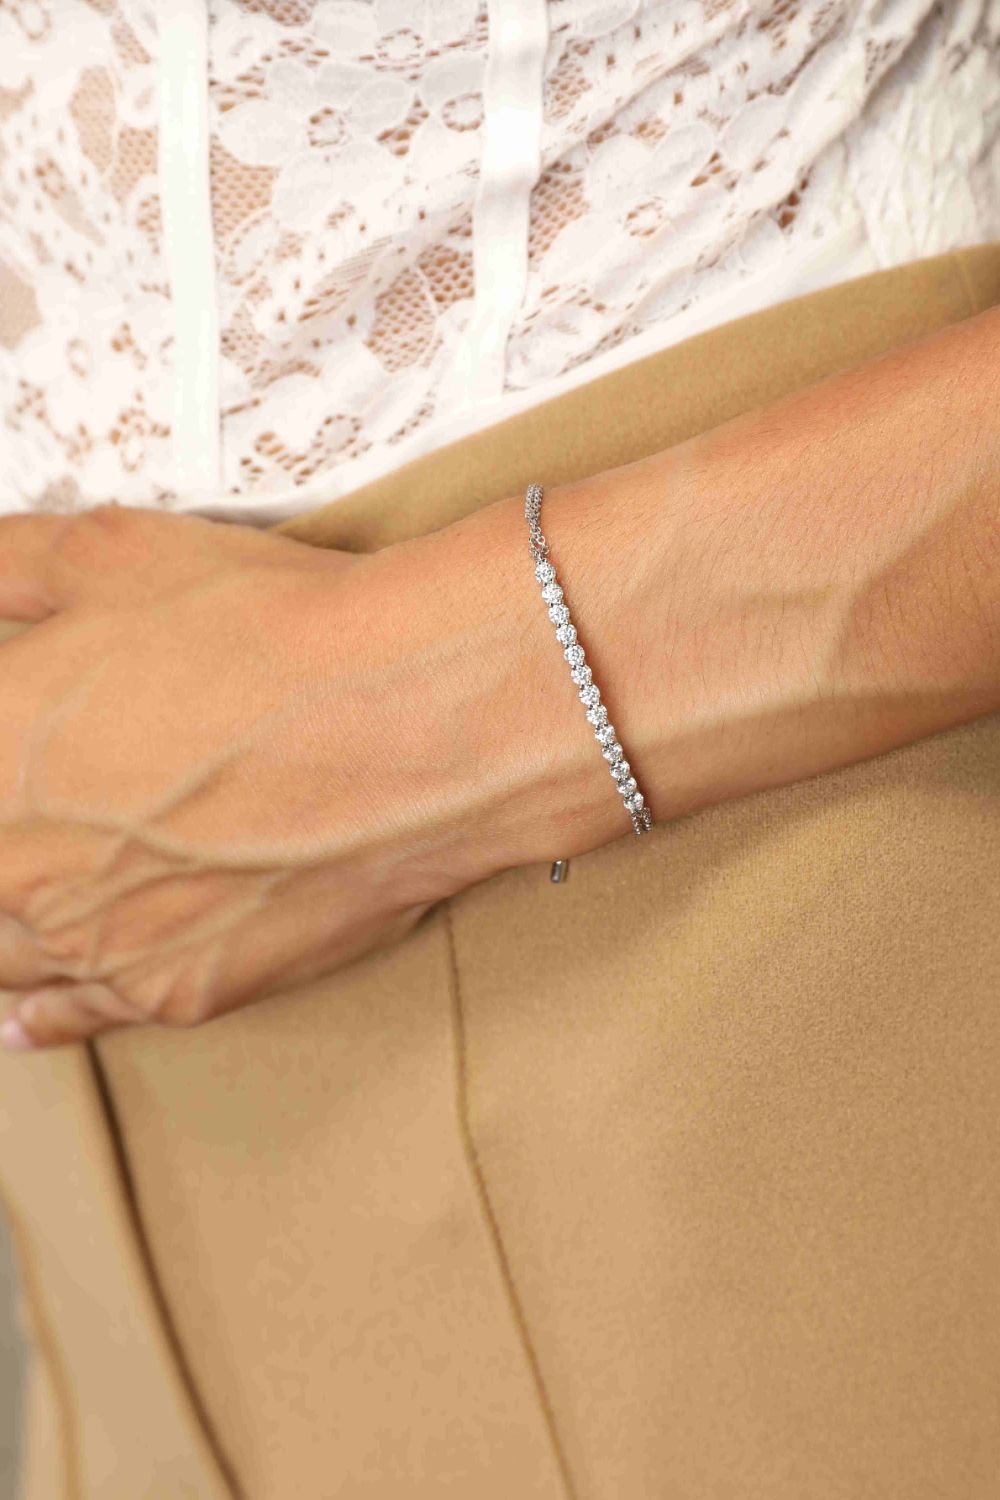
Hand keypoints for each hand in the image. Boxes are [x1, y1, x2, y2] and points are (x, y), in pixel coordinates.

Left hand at [0, 505, 501, 1049]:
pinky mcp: (173, 991)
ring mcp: (91, 943)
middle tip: (62, 801)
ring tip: (33, 891)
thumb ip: (9, 567)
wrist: (400, 720)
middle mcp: (17, 867)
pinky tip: (26, 1010)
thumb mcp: (107, 554)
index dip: (8, 749)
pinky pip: (74, 1015)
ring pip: (4, 949)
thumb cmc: (267, 634)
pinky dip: (44, 1010)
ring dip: (9, 919)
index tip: (28, 738)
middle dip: (14, 829)